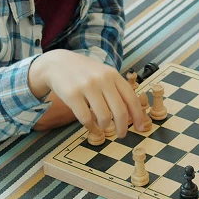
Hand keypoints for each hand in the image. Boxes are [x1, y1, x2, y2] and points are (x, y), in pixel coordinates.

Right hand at [29, 49, 145, 136]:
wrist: (57, 64)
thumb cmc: (84, 72)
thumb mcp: (103, 74)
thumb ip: (117, 89)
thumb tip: (132, 112)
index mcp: (113, 75)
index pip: (131, 98)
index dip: (138, 115)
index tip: (141, 127)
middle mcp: (102, 80)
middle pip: (119, 111)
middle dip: (123, 127)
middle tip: (122, 135)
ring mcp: (87, 87)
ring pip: (104, 117)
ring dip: (106, 126)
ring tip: (103, 126)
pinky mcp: (72, 95)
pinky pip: (86, 118)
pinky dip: (91, 127)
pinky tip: (92, 127)